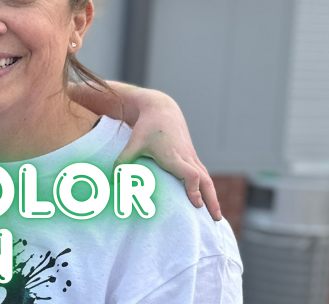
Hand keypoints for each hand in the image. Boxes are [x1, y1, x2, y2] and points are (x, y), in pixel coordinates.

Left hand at [113, 89, 221, 220]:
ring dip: (213, 197)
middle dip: (211, 200)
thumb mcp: (133, 143)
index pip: (190, 174)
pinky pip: (204, 174)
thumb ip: (123, 161)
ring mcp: (191, 157)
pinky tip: (210, 200)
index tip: (196, 204)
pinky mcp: (192, 156)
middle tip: (215, 219)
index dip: (194, 189)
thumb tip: (112, 180)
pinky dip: (209, 188)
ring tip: (216, 217)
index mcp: (173, 155)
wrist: (162, 109)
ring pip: (207, 179)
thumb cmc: (147, 127)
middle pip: (205, 180)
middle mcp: (186, 157)